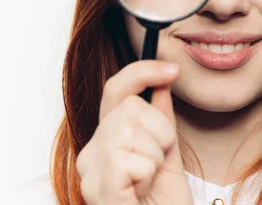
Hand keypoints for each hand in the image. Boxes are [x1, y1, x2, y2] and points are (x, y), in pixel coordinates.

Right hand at [76, 60, 193, 204]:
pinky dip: (148, 174)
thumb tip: (161, 82)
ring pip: (131, 130)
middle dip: (159, 132)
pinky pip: (131, 158)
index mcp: (107, 140)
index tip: (171, 70)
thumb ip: (161, 118)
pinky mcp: (97, 188)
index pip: (116, 90)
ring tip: (149, 180)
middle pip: (130, 107)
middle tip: (158, 164)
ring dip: (155, 155)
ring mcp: (90, 171)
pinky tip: (140, 192)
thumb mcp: (169, 154)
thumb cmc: (163, 203)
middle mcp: (91, 152)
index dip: (142, 71)